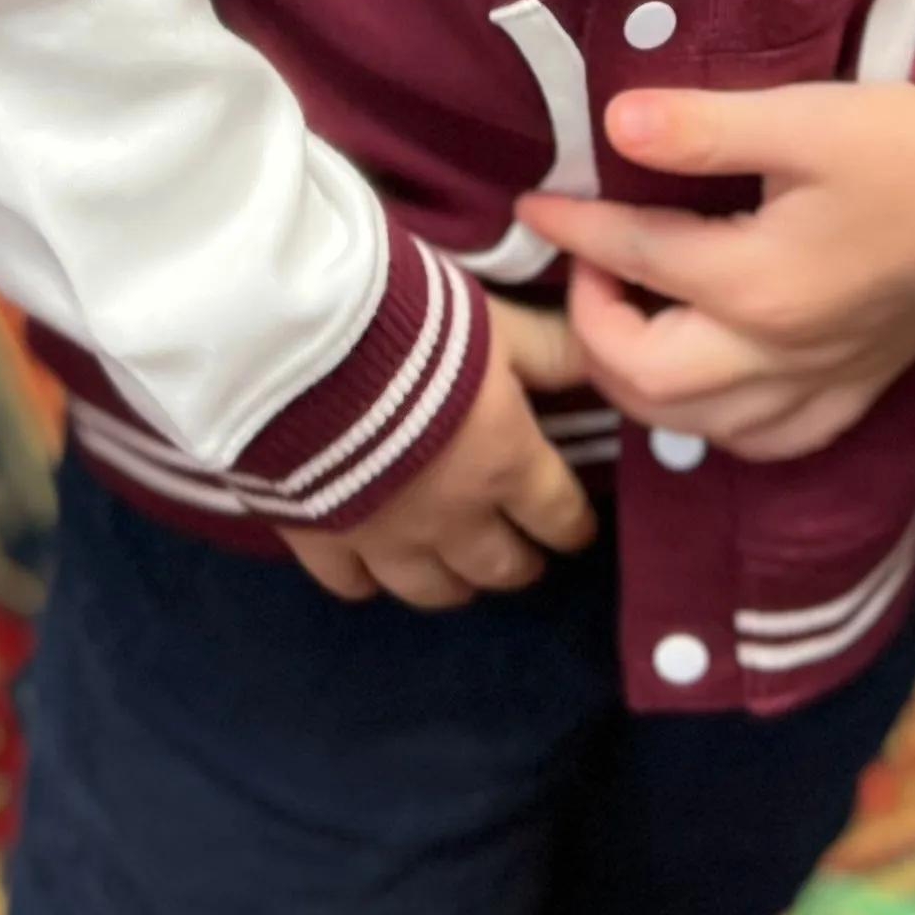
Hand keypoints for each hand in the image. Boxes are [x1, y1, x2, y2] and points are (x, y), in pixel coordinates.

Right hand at [280, 293, 596, 609]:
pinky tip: (372, 569)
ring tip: (459, 575)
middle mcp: (455, 518)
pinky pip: (354, 585)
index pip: (558, 516)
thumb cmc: (415, 326)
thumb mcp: (497, 325)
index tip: (576, 530)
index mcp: (506, 465)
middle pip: (499, 566)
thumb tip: (609, 355)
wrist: (305, 347)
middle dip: (518, 564)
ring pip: (432, 590)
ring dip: (454, 584)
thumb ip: (551, 350)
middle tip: (523, 557)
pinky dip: (369, 582)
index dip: (572, 526)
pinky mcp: (323, 540)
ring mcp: (387, 539)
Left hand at [524, 70, 914, 465]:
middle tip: (587, 268)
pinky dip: (718, 421)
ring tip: (631, 317)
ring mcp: (825, 381)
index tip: (533, 205)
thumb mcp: (802, 115)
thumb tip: (612, 125)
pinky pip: (769, 440)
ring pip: (700, 426)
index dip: (570, 230)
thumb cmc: (907, 136)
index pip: (632, 262)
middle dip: (593, 330)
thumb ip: (702, 129)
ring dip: (644, 384)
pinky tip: (711, 376)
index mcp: (761, 283)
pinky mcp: (860, 389)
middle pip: (647, 381)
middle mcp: (785, 352)